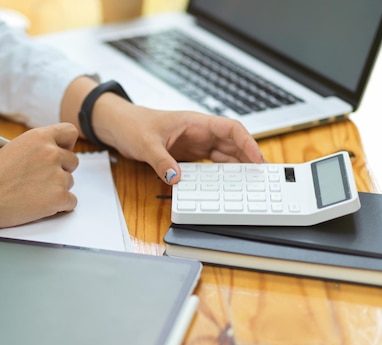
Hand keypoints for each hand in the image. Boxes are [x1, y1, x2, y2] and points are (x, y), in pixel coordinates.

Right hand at [0, 123, 79, 229]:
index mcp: (38, 137)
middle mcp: (51, 153)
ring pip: (70, 182)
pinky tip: (40, 205)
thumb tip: (47, 156)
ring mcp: (57, 175)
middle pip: (73, 161)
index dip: (66, 145)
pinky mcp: (59, 197)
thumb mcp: (11, 150)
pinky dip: (59, 206)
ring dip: (56, 189)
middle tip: (43, 179)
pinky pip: (71, 202)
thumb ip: (34, 150)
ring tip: (33, 194)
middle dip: (61, 170)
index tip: (61, 152)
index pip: (69, 133)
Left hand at [94, 100, 262, 184]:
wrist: (120, 127)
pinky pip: (210, 164)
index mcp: (195, 123)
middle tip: (261, 176)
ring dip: (237, 167)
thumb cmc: (133, 125)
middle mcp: (199, 133)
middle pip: (232, 144)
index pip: (230, 129)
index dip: (248, 143)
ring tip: (250, 183)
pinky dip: (220, 173)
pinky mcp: (188, 155)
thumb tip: (175, 178)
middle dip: (248, 158)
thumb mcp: (146, 144)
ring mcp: (195, 144)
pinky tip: (226, 184)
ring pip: (224, 155)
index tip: (258, 158)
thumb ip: (161, 161)